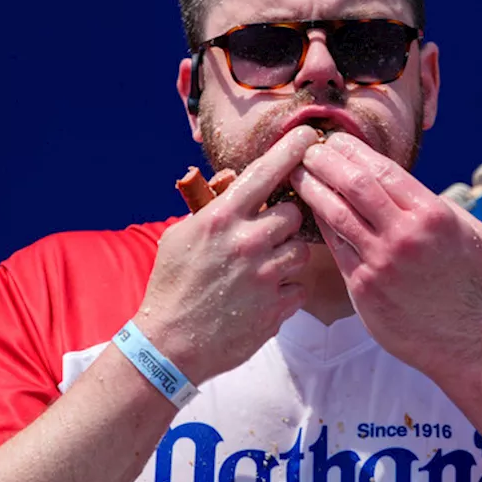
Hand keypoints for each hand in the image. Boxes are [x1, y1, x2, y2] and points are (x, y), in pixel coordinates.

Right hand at [137, 125, 321, 384]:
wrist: (169, 345)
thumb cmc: (172, 285)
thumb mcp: (181, 235)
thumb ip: (213, 205)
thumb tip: (237, 178)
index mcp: (222, 219)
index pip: (266, 173)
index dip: (291, 150)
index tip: (311, 135)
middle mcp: (248, 242)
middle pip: (294, 214)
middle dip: (285, 221)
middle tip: (266, 234)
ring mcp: (265, 276)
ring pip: (300, 251)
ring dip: (285, 256)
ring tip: (259, 270)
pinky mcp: (277, 307)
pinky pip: (298, 286)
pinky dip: (285, 290)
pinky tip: (260, 296)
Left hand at [290, 132, 481, 379]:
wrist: (463, 340)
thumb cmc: (470, 284)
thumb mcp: (472, 234)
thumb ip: (443, 206)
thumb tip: (414, 188)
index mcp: (432, 214)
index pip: (383, 169)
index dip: (354, 150)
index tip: (336, 140)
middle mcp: (404, 234)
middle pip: (354, 184)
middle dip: (327, 161)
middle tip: (309, 149)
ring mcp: (380, 261)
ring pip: (336, 213)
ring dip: (312, 188)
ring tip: (297, 173)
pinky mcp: (363, 287)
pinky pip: (335, 247)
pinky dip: (321, 224)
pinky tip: (309, 210)